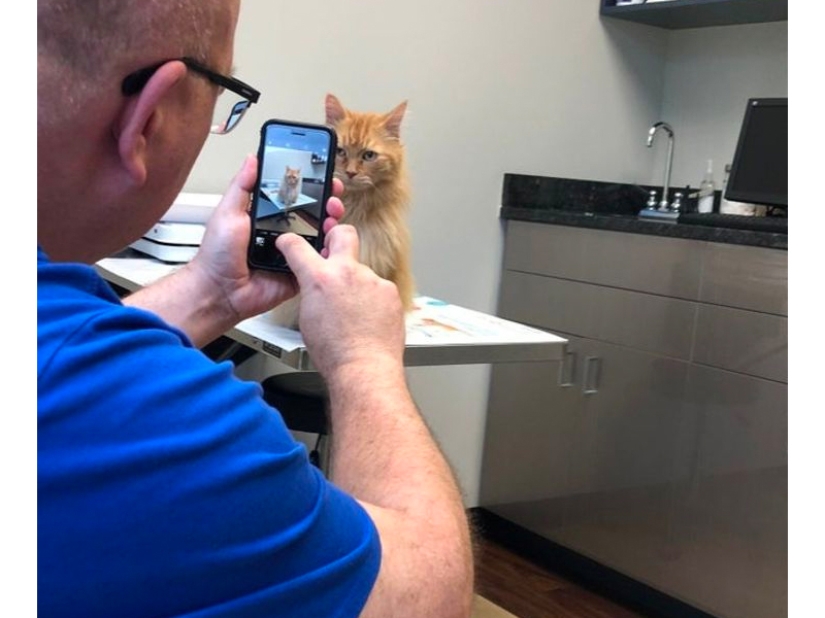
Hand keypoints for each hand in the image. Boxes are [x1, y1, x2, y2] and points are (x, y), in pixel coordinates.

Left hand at [188, 155, 345, 322]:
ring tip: (332, 215)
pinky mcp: (298, 272)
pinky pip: (318, 262)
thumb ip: (242, 186)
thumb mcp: (228, 212)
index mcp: (267, 216)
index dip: (310, 185)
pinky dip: (328, 253)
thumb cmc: (217, 255)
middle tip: (332, 195)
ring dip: (331, 224)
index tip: (322, 174)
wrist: (219, 291)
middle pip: (314, 213)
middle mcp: (282, 232)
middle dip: (327, 201)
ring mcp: (292, 253)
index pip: (294, 196)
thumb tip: (252, 159)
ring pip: (320, 236)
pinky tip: (330, 242)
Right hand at [276, 225, 405, 379]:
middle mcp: (347, 273)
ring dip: (357, 286)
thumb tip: (314, 287)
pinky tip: (370, 318)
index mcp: (319, 279)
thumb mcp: (307, 318)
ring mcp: (372, 280)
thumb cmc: (335, 352)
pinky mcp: (389, 292)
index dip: (290, 242)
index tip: (290, 242)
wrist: (364, 367)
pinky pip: (378, 289)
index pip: (297, 247)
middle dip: (337, 237)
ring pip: (362, 273)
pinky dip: (374, 300)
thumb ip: (311, 293)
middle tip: (334, 248)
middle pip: (344, 235)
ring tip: (356, 313)